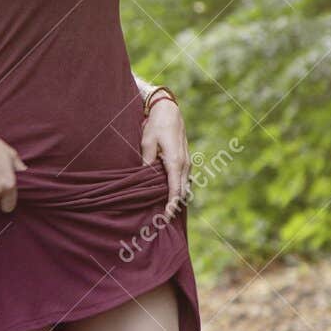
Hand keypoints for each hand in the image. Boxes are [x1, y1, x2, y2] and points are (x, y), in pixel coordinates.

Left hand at [140, 96, 190, 219]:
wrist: (169, 111)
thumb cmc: (156, 126)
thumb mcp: (147, 143)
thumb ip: (146, 162)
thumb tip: (143, 179)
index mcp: (176, 162)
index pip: (175, 190)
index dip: (171, 205)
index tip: (166, 217)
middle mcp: (185, 164)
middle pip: (182, 191)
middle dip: (175, 205)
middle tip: (164, 219)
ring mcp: (187, 161)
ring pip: (185, 185)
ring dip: (178, 197)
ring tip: (168, 210)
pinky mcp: (186, 159)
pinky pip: (185, 178)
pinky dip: (179, 188)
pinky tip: (172, 193)